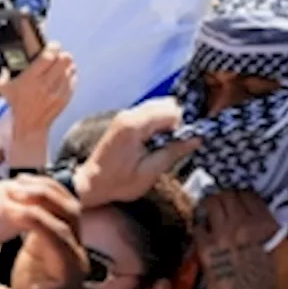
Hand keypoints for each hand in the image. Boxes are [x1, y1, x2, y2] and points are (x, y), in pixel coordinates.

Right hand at [0, 43, 76, 136]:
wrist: (29, 126)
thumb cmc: (16, 104)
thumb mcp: (4, 88)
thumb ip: (4, 73)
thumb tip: (7, 61)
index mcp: (31, 78)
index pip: (49, 56)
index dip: (53, 47)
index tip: (52, 45)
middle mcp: (46, 84)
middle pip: (65, 59)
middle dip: (62, 54)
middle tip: (57, 55)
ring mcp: (57, 92)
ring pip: (71, 68)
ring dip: (66, 65)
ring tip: (60, 66)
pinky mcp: (65, 98)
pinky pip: (73, 79)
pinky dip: (69, 76)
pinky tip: (62, 77)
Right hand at [0, 175, 85, 288]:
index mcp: (68, 270)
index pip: (59, 235)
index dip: (35, 219)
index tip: (9, 208)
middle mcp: (76, 253)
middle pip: (70, 213)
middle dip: (43, 197)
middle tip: (11, 190)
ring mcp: (71, 243)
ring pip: (69, 206)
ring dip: (46, 190)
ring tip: (16, 182)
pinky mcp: (59, 237)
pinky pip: (59, 208)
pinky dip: (46, 193)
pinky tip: (23, 185)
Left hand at [74, 98, 199, 207]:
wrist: (91, 184)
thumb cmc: (117, 183)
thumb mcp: (149, 173)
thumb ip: (173, 152)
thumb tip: (196, 139)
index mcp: (134, 126)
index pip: (171, 111)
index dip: (184, 126)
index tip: (187, 143)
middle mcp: (128, 115)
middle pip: (167, 104)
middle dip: (178, 121)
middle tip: (179, 144)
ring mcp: (125, 116)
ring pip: (159, 106)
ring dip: (169, 122)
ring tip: (168, 144)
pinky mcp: (125, 121)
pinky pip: (150, 113)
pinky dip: (159, 123)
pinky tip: (159, 141)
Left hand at [195, 191, 287, 288]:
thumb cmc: (275, 284)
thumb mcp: (284, 249)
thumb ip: (271, 227)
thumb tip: (258, 214)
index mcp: (266, 224)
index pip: (249, 195)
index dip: (242, 196)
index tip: (239, 201)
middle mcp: (243, 225)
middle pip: (227, 195)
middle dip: (224, 197)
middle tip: (222, 203)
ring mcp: (222, 236)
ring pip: (210, 204)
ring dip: (210, 205)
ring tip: (210, 211)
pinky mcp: (206, 249)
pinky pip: (198, 226)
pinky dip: (200, 224)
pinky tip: (203, 229)